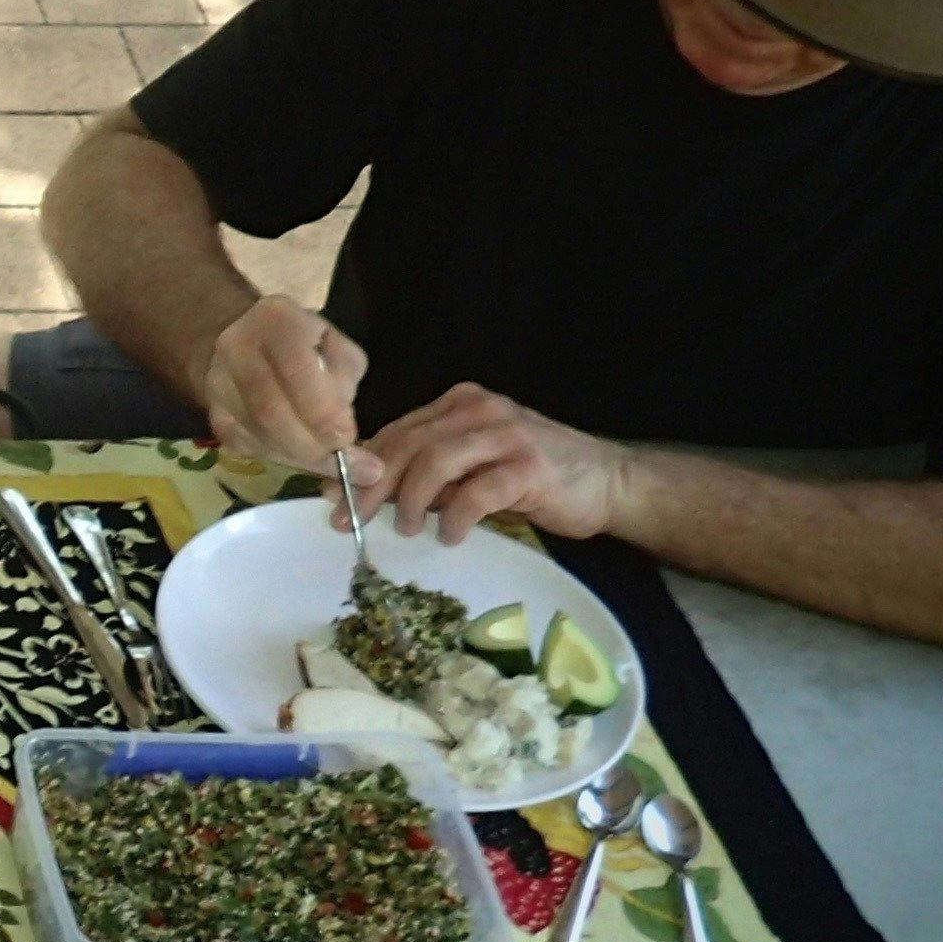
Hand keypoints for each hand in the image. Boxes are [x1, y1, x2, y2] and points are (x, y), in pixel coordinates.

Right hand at [194, 294, 365, 467]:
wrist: (238, 337)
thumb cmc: (300, 341)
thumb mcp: (334, 343)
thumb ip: (344, 380)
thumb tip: (343, 435)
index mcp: (276, 322)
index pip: (296, 371)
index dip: (322, 413)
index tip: (347, 438)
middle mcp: (236, 349)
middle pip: (271, 411)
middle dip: (311, 445)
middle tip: (341, 459)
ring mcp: (217, 383)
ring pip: (257, 434)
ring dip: (297, 456)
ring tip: (325, 460)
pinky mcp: (213, 414)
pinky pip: (247, 446)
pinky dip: (279, 456)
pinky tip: (297, 453)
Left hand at [363, 383, 630, 542]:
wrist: (608, 482)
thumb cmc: (533, 479)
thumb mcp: (471, 469)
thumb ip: (426, 474)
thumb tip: (364, 494)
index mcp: (460, 405)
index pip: (396, 431)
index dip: (360, 465)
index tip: (334, 498)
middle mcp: (480, 410)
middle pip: (407, 444)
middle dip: (372, 485)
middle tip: (353, 521)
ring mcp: (506, 435)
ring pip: (435, 462)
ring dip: (410, 500)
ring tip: (406, 529)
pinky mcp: (528, 466)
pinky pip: (476, 492)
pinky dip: (454, 517)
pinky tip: (451, 536)